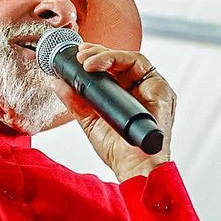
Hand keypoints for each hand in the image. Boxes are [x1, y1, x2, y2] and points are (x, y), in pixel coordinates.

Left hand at [51, 43, 175, 181]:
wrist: (133, 167)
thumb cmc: (118, 150)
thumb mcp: (90, 121)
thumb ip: (76, 102)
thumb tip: (59, 83)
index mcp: (127, 97)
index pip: (112, 70)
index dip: (95, 60)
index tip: (77, 59)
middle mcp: (141, 90)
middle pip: (121, 61)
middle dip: (97, 54)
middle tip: (79, 56)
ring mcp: (152, 89)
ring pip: (129, 58)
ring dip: (105, 55)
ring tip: (86, 61)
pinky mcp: (160, 89)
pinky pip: (140, 64)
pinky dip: (117, 59)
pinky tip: (98, 67)